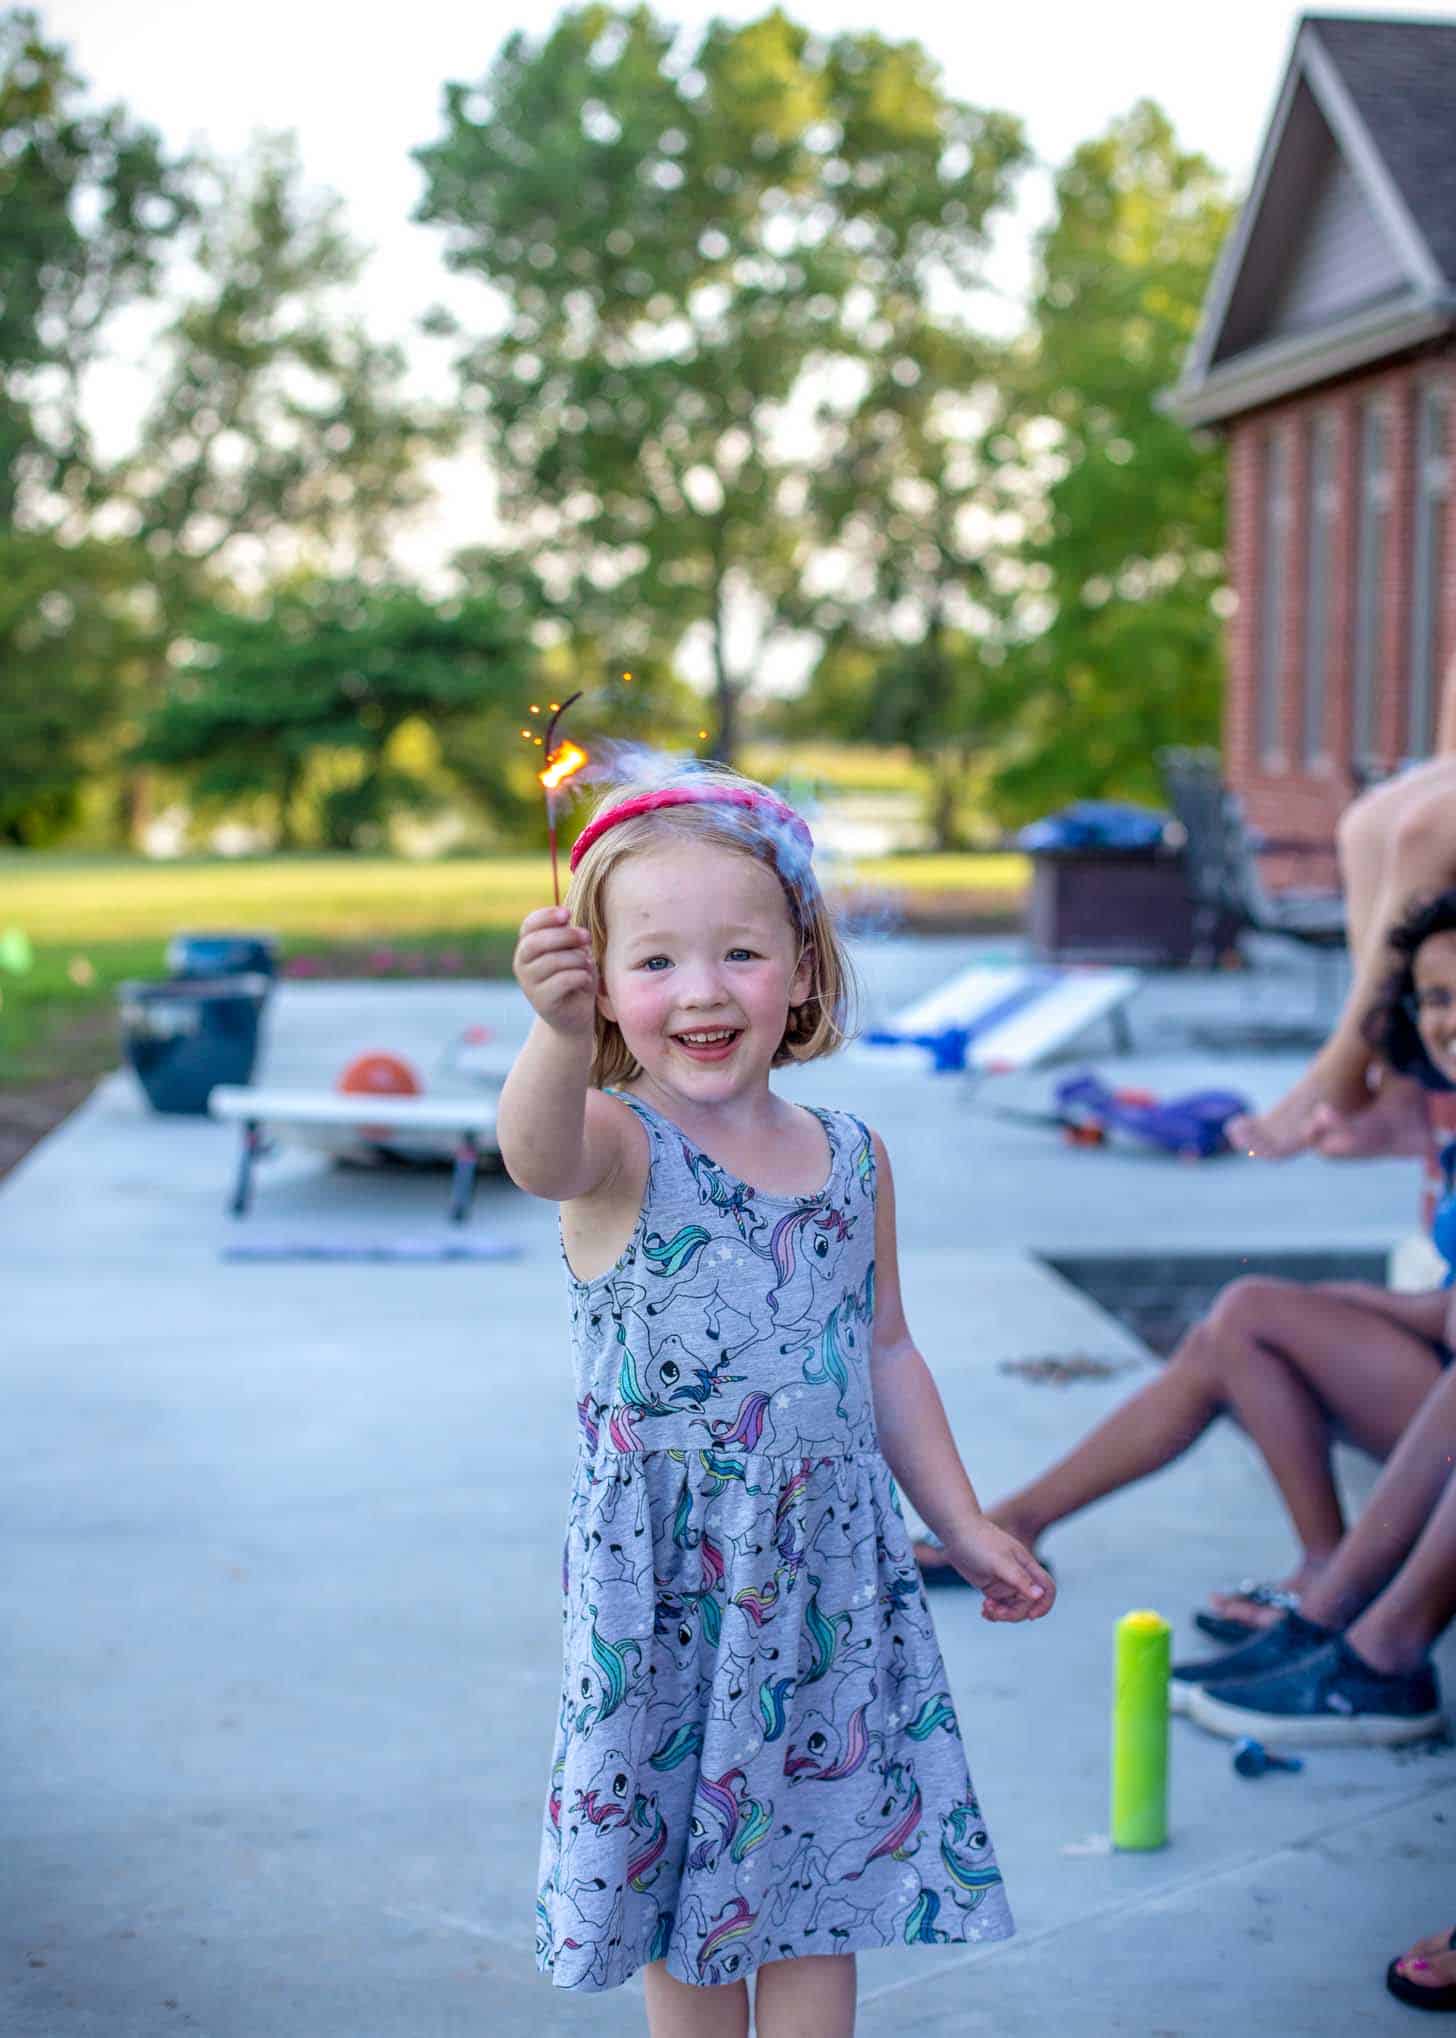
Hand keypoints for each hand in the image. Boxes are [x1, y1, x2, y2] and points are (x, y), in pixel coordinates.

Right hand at [513, 907, 597, 1038]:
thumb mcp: (572, 952)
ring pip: (553, 961)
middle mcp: (521, 964)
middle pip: (538, 942)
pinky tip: (585, 979)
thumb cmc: (575, 977)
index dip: (547, 916)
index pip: (529, 925)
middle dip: (566, 936)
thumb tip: (566, 919)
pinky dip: (580, 976)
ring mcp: (529, 984)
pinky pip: (563, 980)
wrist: (574, 1016)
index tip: (568, 914)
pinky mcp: (541, 1001)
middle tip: (587, 937)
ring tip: (588, 965)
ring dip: (578, 959)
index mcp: (527, 947)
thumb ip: (567, 936)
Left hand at [936, 1518, 1055, 1623]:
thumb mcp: (1000, 1561)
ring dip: (1002, 1614)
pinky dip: (994, 1612)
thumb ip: (1019, 1579)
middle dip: (1014, 1613)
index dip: (1044, 1605)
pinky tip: (983, 1610)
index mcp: (1026, 1566)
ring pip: (1013, 1607)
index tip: (1031, 1616)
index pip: (1047, 1588)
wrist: (956, 1532)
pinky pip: (1000, 1605)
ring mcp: (1005, 1582)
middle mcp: (1018, 1575)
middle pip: (1028, 1604)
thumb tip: (1039, 1595)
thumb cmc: (978, 1541)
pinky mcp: (992, 1586)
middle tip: (995, 1611)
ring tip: (986, 1608)